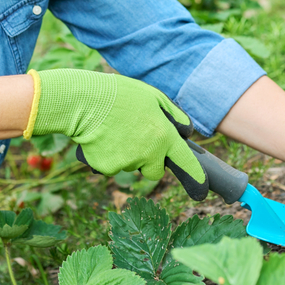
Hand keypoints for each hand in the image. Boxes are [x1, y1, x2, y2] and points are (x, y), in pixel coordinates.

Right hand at [26, 68, 207, 198]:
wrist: (82, 101)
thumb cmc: (119, 94)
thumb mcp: (152, 96)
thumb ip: (173, 115)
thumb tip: (187, 132)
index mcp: (164, 135)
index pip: (186, 162)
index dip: (195, 178)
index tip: (202, 190)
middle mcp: (149, 153)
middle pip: (154, 172)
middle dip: (149, 162)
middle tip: (136, 139)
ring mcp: (127, 163)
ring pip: (131, 166)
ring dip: (126, 155)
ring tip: (114, 130)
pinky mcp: (107, 168)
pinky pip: (111, 166)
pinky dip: (107, 156)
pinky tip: (101, 138)